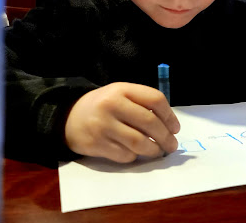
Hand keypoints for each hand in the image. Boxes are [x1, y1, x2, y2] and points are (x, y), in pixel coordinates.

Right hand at [64, 82, 180, 162]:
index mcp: (123, 89)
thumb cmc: (104, 105)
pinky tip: (136, 153)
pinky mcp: (96, 144)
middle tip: (172, 145)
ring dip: (154, 150)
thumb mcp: (121, 94)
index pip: (155, 99)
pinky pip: (124, 155)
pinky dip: (135, 157)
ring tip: (159, 151)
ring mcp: (103, 125)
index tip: (175, 128)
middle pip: (149, 122)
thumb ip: (142, 103)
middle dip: (166, 136)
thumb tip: (169, 126)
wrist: (69, 117)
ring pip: (138, 142)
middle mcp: (112, 105)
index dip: (170, 115)